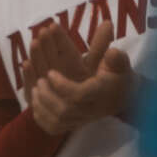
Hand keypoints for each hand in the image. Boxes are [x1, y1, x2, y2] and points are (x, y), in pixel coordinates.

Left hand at [25, 19, 132, 134]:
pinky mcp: (71, 127)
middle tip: (41, 81)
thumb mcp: (119, 63)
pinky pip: (52, 127)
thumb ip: (112, 51)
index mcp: (100, 94)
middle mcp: (91, 111)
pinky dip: (40, 116)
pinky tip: (35, 100)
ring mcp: (80, 121)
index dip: (63, 86)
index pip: (79, 95)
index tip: (51, 73)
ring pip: (56, 121)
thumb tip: (107, 28)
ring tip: (36, 87)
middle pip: (65, 110)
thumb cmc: (117, 77)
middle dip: (49, 95)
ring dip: (42, 103)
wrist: (122, 98)